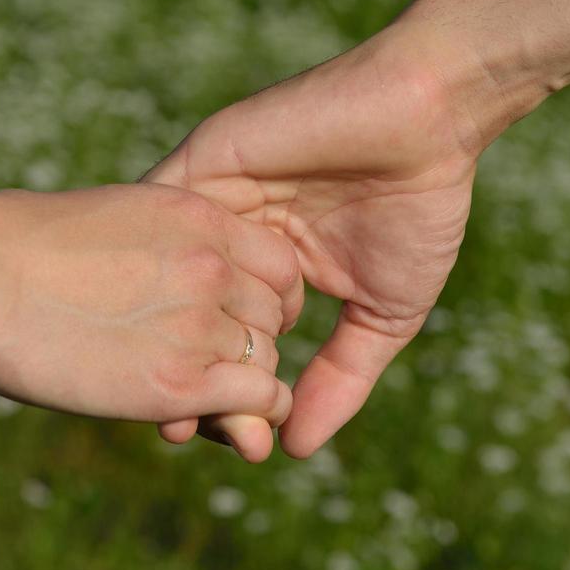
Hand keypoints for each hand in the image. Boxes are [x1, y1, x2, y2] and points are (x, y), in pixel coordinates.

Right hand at [0, 184, 304, 461]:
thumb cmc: (14, 243)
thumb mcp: (110, 215)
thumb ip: (155, 238)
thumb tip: (148, 261)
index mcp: (197, 215)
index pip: (279, 263)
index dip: (262, 295)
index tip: (234, 314)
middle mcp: (212, 265)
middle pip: (275, 315)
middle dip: (251, 341)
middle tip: (215, 363)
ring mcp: (200, 324)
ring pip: (268, 360)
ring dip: (245, 382)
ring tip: (207, 396)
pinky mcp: (180, 383)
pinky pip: (263, 401)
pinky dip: (255, 415)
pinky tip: (226, 420)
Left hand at [147, 17, 486, 457]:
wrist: (426, 120)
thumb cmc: (416, 209)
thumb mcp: (382, 313)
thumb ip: (340, 378)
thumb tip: (295, 448)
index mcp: (266, 265)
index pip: (223, 334)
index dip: (213, 386)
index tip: (209, 438)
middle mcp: (230, 234)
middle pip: (181, 312)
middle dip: (174, 370)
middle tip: (172, 429)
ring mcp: (212, 198)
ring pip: (162, 274)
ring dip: (154, 330)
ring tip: (155, 390)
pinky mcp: (203, 162)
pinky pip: (155, 217)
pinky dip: (146, 265)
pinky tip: (143, 319)